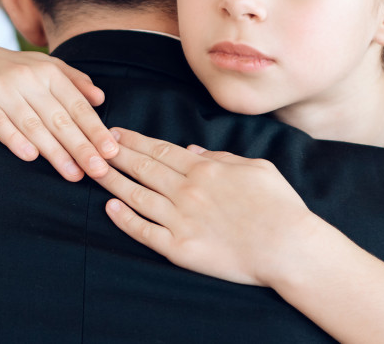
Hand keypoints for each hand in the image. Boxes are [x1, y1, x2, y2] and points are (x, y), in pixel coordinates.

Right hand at [0, 42, 116, 181]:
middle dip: (82, 146)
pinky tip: (30, 157)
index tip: (111, 153)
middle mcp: (27, 78)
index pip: (76, 105)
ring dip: (55, 152)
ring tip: (73, 174)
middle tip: (100, 171)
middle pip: (59, 118)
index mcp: (46, 71)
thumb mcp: (40, 65)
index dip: (95, 130)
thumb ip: (72, 79)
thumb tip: (100, 98)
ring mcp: (1, 90)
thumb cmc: (6, 69)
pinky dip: (15, 140)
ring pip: (34, 125)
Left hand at [95, 128, 321, 286]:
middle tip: (93, 145)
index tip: (114, 134)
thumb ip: (222, 157)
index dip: (134, 141)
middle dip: (115, 154)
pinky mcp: (180, 248)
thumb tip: (191, 151)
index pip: (160, 150)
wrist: (291, 249)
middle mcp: (187, 191)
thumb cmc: (281, 208)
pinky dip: (124, 219)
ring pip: (135, 196)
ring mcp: (180, 220)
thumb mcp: (256, 168)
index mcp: (205, 169)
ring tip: (93, 171)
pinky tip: (109, 208)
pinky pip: (144, 232)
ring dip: (111, 182)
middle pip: (142, 168)